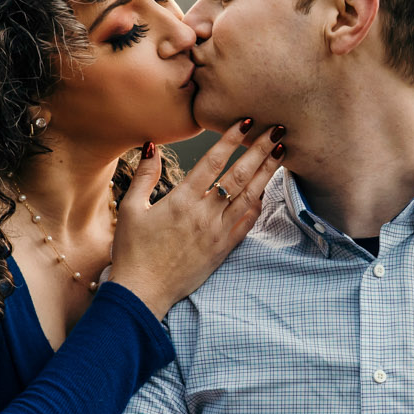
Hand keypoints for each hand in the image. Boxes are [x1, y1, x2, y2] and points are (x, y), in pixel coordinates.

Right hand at [108, 121, 285, 317]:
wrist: (144, 291)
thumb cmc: (132, 251)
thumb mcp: (131, 210)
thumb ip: (144, 177)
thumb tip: (152, 147)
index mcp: (182, 200)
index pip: (213, 162)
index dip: (231, 139)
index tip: (246, 122)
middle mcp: (205, 213)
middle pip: (239, 175)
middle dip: (260, 150)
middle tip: (278, 131)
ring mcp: (217, 232)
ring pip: (250, 197)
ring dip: (267, 173)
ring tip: (281, 154)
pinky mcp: (223, 249)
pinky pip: (247, 223)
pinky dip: (259, 205)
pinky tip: (267, 191)